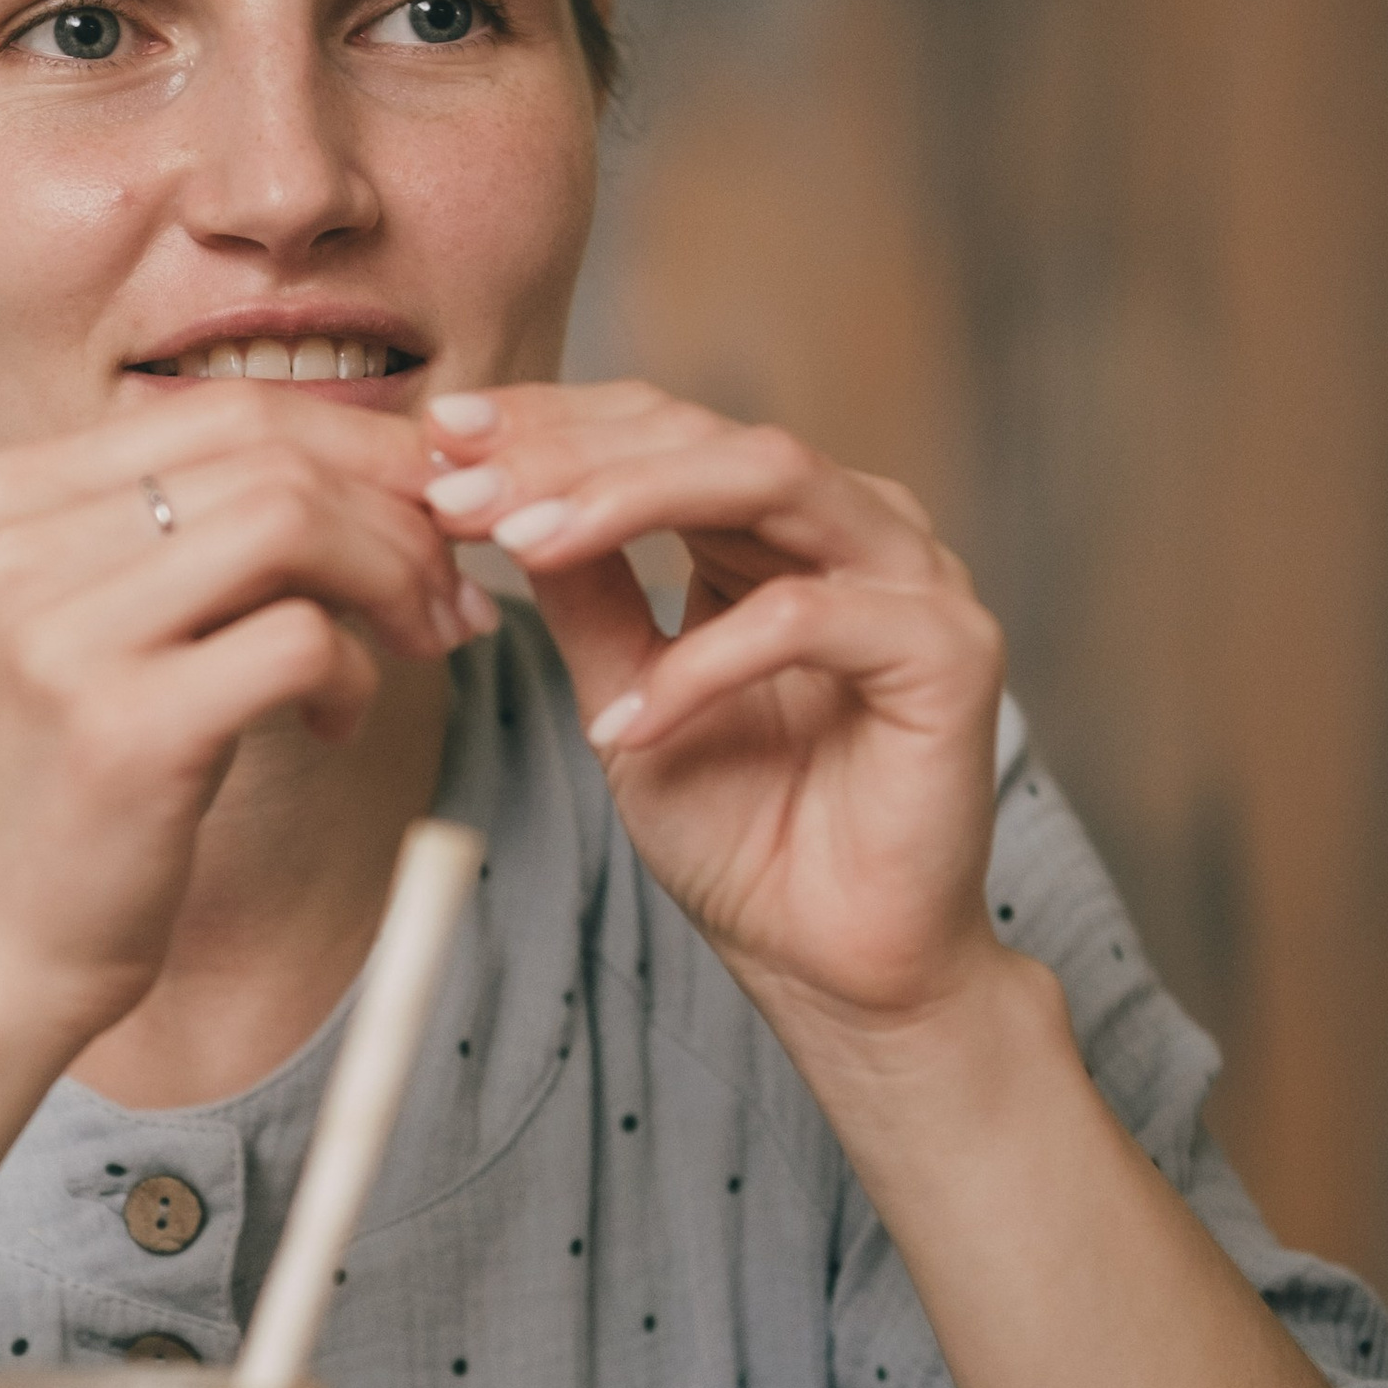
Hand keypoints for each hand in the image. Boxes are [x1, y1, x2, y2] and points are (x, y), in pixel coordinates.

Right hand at [0, 387, 489, 1046]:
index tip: (429, 514)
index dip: (359, 450)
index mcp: (9, 494)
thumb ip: (193, 536)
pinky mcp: (125, 725)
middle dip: (396, 511)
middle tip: (448, 591)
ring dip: (392, 577)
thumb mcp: (103, 627)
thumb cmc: (71, 787)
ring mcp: (61, 631)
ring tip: (414, 643)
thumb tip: (378, 467)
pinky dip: (354, 673)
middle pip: (270, 451)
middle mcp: (18, 542)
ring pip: (293, 522)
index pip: (224, 411)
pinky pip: (299, 639)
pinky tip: (336, 722)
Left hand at [423, 383, 1004, 1049]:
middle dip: (571, 455)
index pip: (661, 430)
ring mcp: (913, 578)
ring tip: (524, 544)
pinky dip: (705, 663)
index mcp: (779, 524)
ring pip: (768, 478)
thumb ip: (583, 595)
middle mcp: (855, 527)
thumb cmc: (740, 833)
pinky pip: (810, 620)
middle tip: (459, 488)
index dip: (551, 426)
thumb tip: (494, 496)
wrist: (829, 960)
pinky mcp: (950, 650)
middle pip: (705, 433)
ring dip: (632, 501)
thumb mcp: (623, 694)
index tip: (437, 440)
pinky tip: (626, 720)